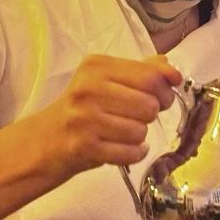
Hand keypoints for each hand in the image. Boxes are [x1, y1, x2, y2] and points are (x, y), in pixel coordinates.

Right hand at [36, 54, 183, 174]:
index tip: (163, 97)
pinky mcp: (84, 146)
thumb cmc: (85, 107)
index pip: (150, 76)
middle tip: (139, 116)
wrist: (46, 139)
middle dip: (151, 114)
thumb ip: (143, 70)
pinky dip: (134, 153)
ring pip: (140, 131)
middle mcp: (88, 88)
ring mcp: (84, 118)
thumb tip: (172, 71)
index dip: (165, 90)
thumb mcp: (108, 79)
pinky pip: (129, 152)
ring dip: (139, 135)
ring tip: (124, 132)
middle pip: (149, 105)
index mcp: (97, 66)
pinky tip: (124, 148)